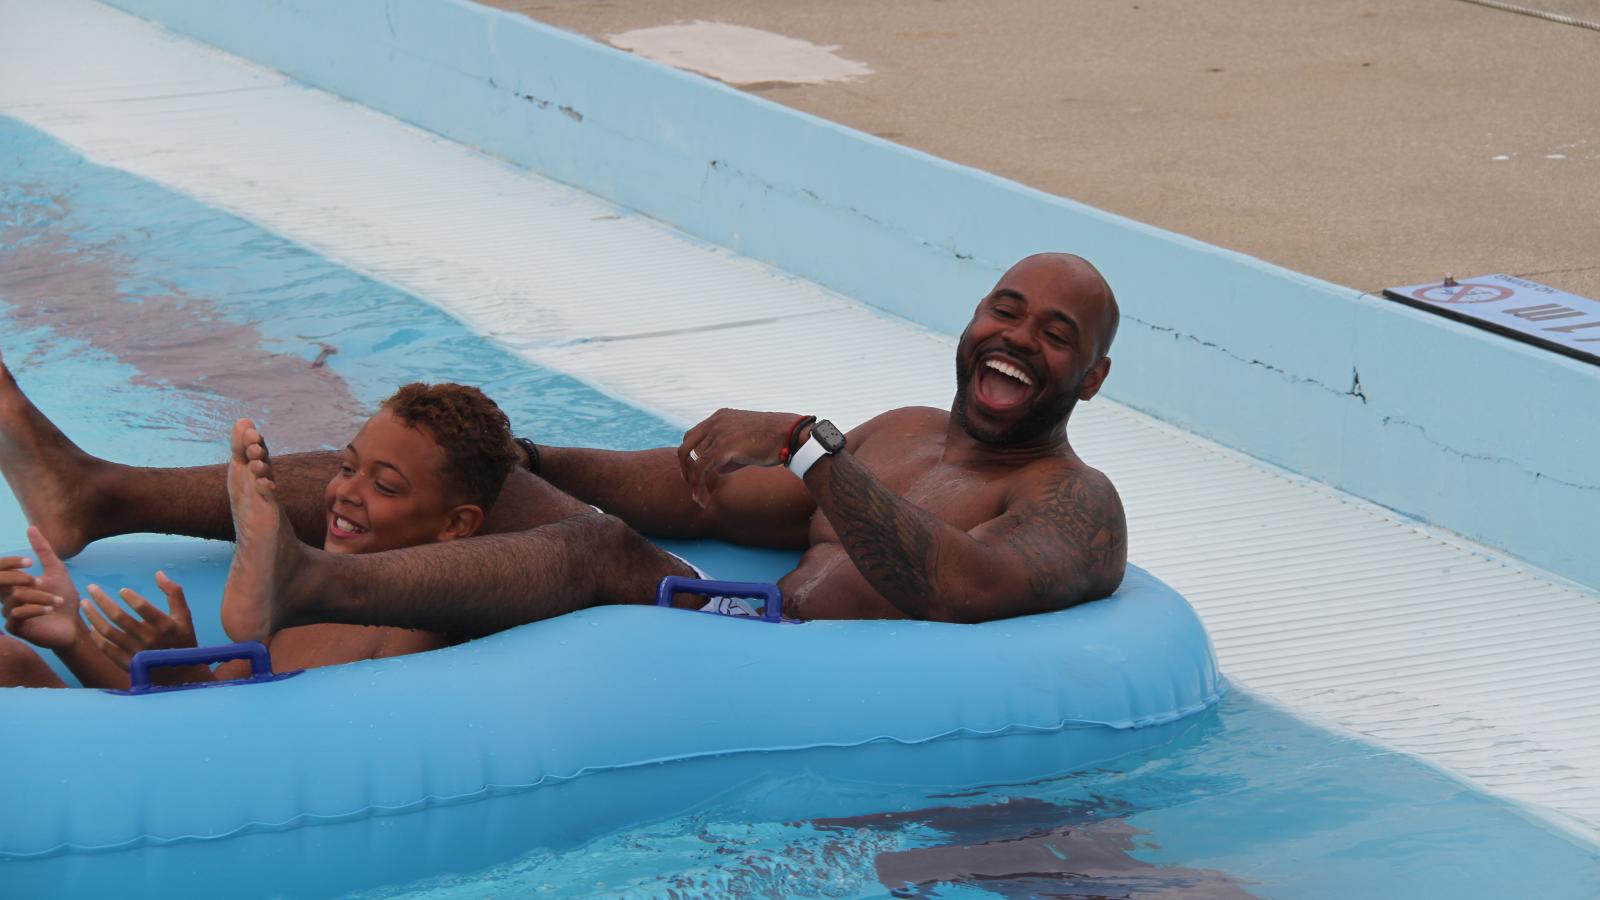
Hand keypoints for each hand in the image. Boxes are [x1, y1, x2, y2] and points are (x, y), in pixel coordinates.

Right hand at [0, 526, 82, 649]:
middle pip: (2, 582)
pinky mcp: (15, 628)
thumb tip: (31, 527)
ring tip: (58, 601)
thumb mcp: (56, 570)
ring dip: (41, 596)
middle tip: (41, 581)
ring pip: (16, 597)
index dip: (10, 563)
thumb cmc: (64, 598)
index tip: (30, 562)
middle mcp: (7, 598)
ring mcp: (9, 613)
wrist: (74, 625)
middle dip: (22, 578)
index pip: (0, 570)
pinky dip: (36, 608)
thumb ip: (43, 551)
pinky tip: (50, 608)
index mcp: (14, 584)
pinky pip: (17, 614)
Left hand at [80, 571, 198, 671]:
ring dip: (93, 616)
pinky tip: (92, 626)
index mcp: (165, 625)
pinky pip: (106, 648)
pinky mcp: (127, 664)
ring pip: (107, 632)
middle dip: (101, 599)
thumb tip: (158, 573)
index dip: (130, 597)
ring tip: (85, 604)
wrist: (181, 676)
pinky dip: (96, 636)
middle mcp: (149, 639)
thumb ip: (174, 593)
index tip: (122, 590)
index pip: (143, 607)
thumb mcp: (185, 616)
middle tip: (91, 588)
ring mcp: (136, 653)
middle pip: (118, 617)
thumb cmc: (183, 640)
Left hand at [678, 409, 804, 505]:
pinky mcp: (724, 446)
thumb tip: (717, 470)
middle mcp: (715, 422)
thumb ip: (729, 456)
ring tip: (700, 499)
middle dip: (686, 470)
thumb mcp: (746, 445)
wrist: (792, 435)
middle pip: (686, 448)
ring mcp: (718, 432)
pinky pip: (701, 469)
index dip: (690, 458)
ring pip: (693, 461)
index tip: (696, 476)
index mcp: (720, 417)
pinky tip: (703, 499)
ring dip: (694, 483)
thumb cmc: (774, 441)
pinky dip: (698, 486)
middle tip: (693, 488)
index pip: (692, 437)